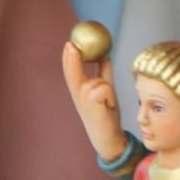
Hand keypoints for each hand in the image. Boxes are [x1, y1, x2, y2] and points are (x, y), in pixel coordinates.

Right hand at [60, 44, 128, 160]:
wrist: (108, 135)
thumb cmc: (105, 114)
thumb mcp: (104, 91)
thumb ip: (103, 74)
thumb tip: (105, 57)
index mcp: (78, 90)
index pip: (71, 70)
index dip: (69, 57)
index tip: (70, 44)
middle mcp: (77, 93)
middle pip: (73, 69)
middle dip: (72, 56)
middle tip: (71, 45)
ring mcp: (82, 97)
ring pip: (99, 81)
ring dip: (108, 89)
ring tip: (106, 103)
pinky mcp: (92, 100)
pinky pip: (106, 87)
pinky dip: (111, 95)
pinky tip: (108, 106)